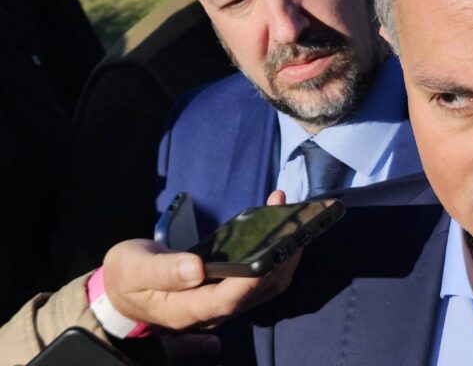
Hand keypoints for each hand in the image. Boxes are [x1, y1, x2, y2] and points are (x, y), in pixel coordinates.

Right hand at [103, 191, 300, 330]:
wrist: (125, 291)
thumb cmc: (127, 278)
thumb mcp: (134, 269)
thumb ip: (163, 271)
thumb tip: (196, 268)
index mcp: (186, 310)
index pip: (227, 299)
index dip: (250, 280)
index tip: (270, 254)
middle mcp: (213, 312)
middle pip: (257, 291)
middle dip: (279, 256)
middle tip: (292, 222)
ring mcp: (226, 304)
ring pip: (268, 285)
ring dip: (285, 252)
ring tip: (292, 215)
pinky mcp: (232, 292)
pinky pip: (264, 278)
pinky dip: (278, 253)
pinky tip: (281, 228)